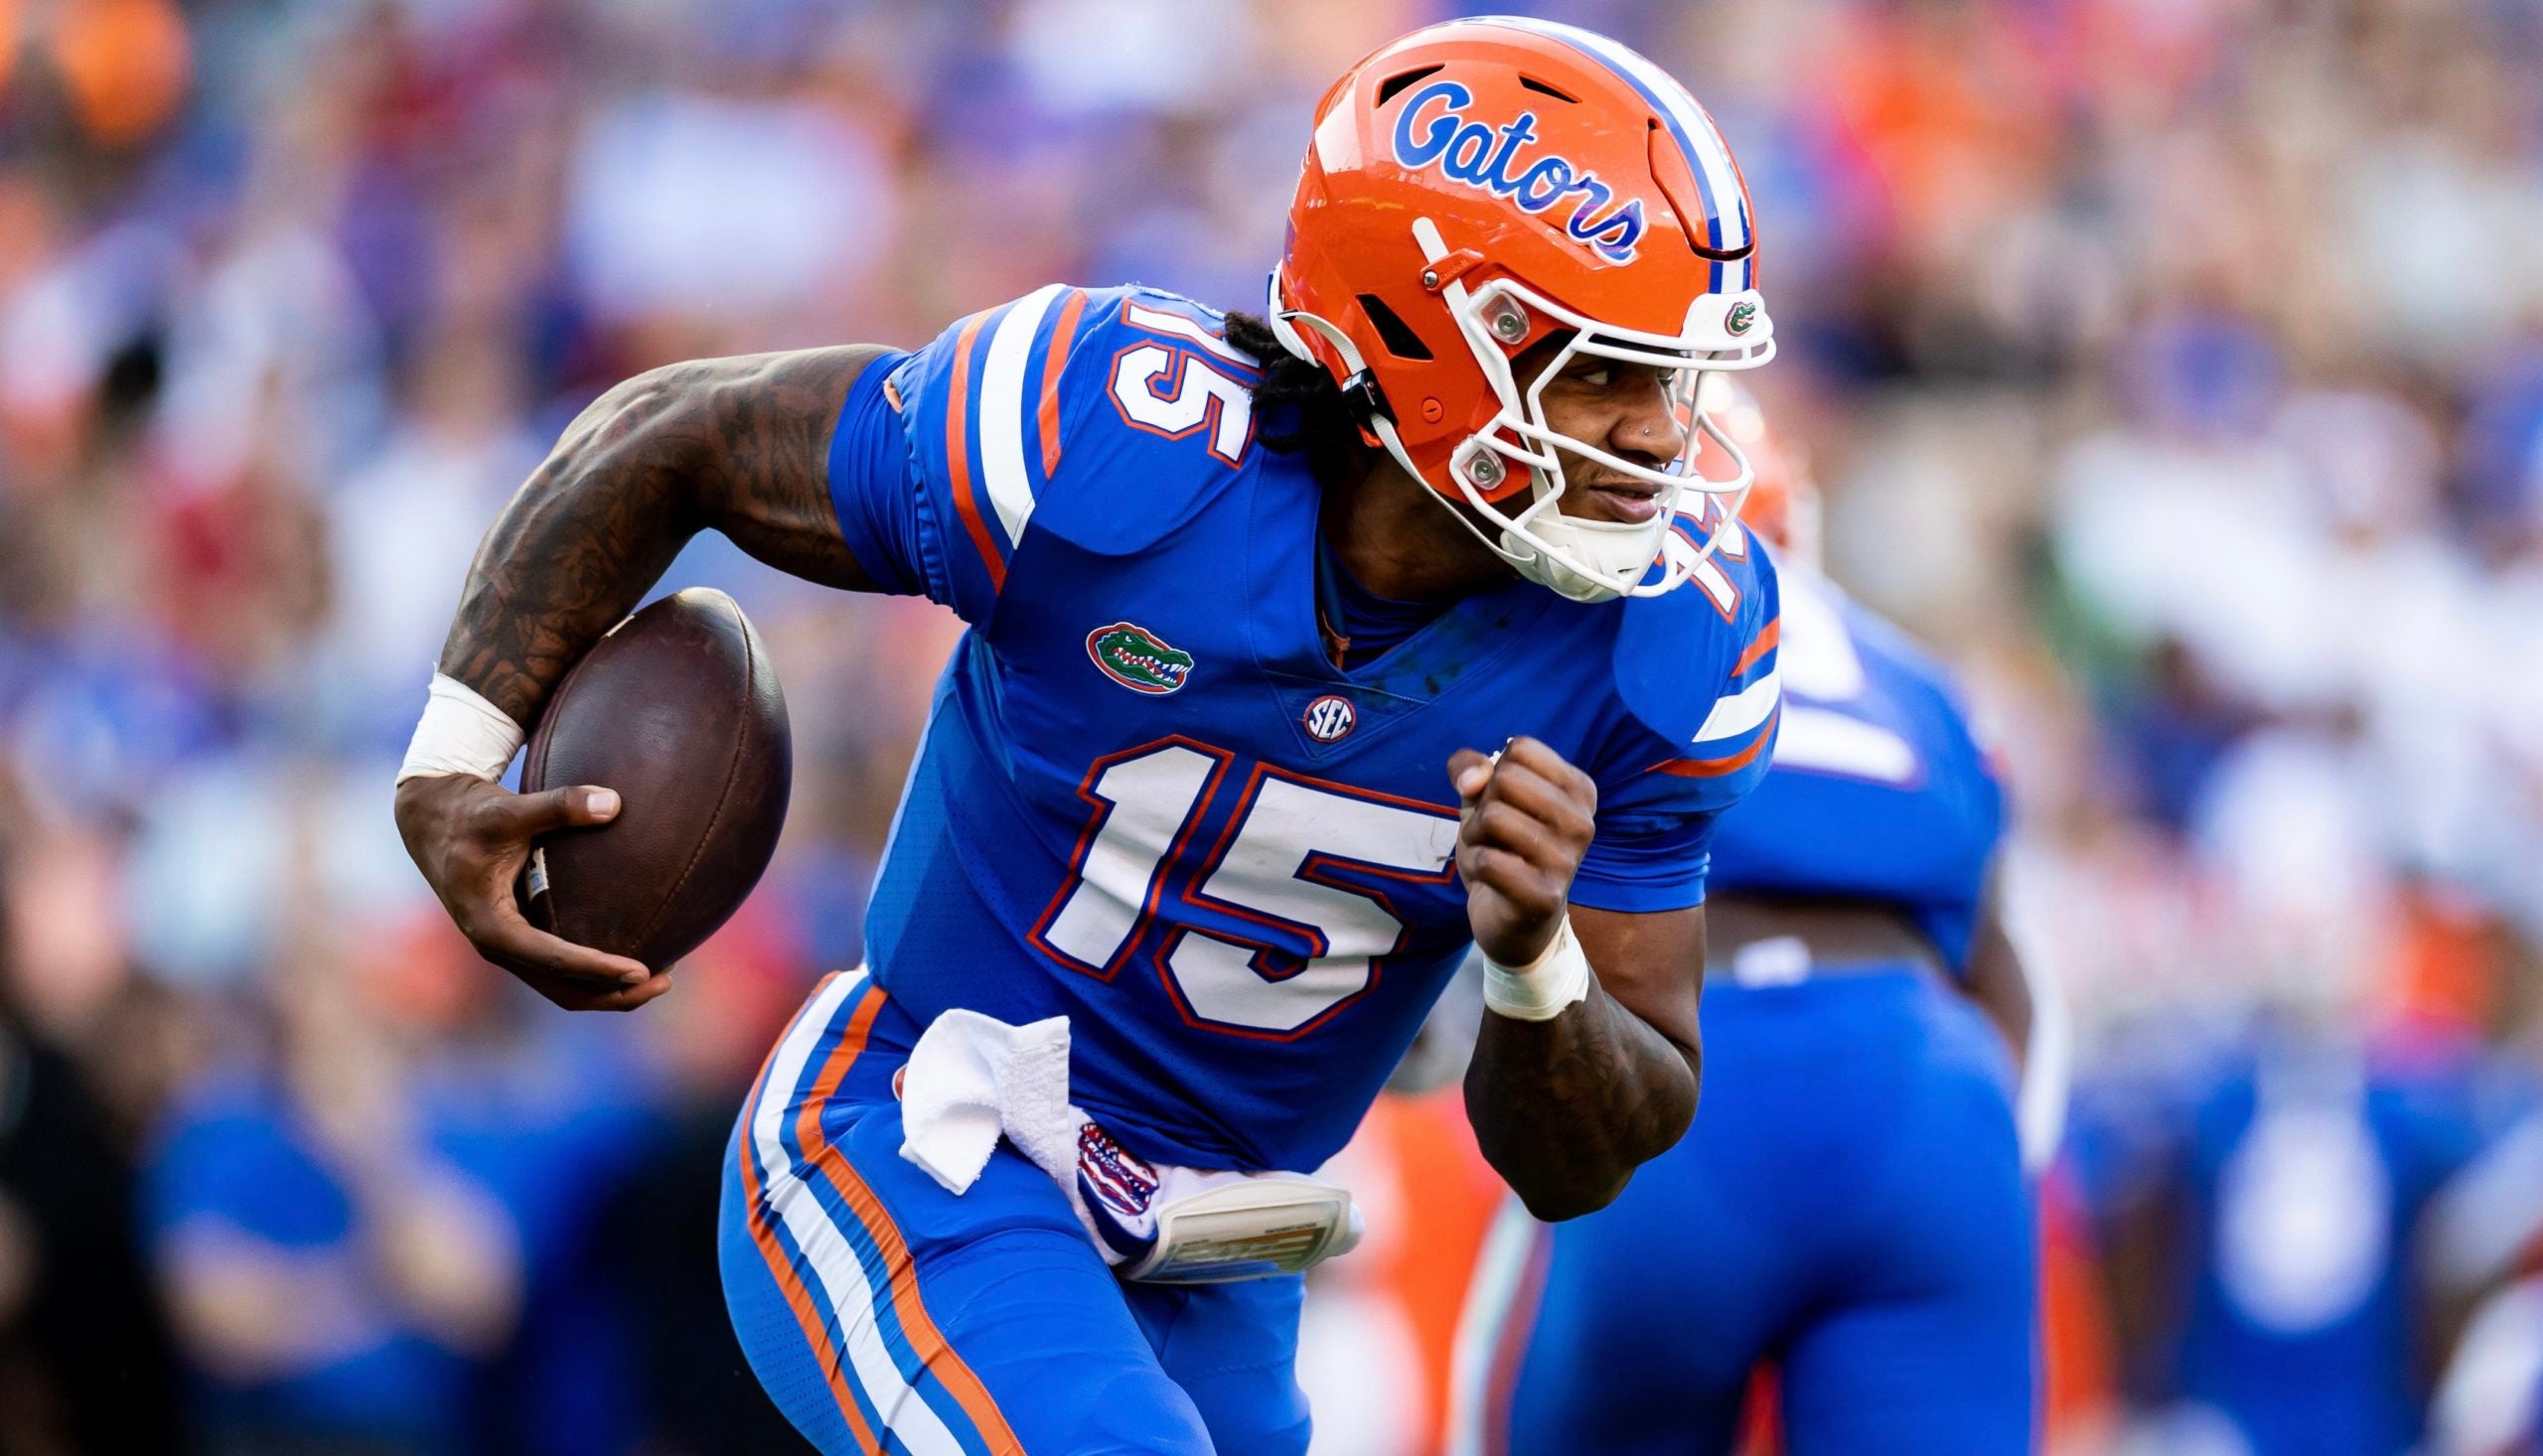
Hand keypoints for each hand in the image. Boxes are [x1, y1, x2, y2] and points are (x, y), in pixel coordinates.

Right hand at [393, 775, 667, 1010]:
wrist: (434, 820)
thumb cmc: (471, 814)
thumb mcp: (509, 809)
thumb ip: (560, 805)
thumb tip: (614, 802)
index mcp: (491, 926)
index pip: (552, 959)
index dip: (597, 968)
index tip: (641, 970)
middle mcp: (498, 947)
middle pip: (562, 989)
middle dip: (613, 994)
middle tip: (664, 981)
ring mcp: (508, 948)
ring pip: (563, 987)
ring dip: (609, 990)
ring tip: (662, 977)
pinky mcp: (518, 939)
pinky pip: (560, 969)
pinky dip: (595, 971)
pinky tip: (635, 952)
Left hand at [1449, 737, 1596, 967]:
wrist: (1515, 921)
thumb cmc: (1503, 848)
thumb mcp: (1483, 798)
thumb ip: (1470, 767)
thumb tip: (1471, 779)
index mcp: (1580, 790)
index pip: (1521, 748)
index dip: (1494, 773)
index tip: (1505, 803)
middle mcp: (1583, 821)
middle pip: (1506, 779)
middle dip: (1482, 805)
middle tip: (1493, 834)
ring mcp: (1568, 860)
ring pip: (1493, 817)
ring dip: (1474, 837)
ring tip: (1492, 855)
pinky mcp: (1546, 895)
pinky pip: (1487, 860)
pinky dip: (1476, 866)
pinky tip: (1493, 881)